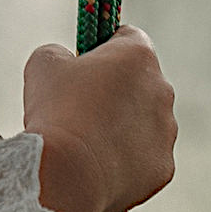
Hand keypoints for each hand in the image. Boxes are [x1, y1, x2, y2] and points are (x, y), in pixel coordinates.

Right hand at [23, 25, 174, 211]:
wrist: (68, 175)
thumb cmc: (56, 112)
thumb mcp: (43, 64)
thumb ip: (59, 53)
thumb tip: (64, 61)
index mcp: (139, 56)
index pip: (128, 37)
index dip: (104, 48)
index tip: (85, 64)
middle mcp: (162, 90)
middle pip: (139, 84)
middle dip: (115, 92)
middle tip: (80, 109)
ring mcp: (166, 132)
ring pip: (145, 124)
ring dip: (122, 128)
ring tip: (87, 144)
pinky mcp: (163, 168)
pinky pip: (144, 160)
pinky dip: (126, 162)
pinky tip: (98, 169)